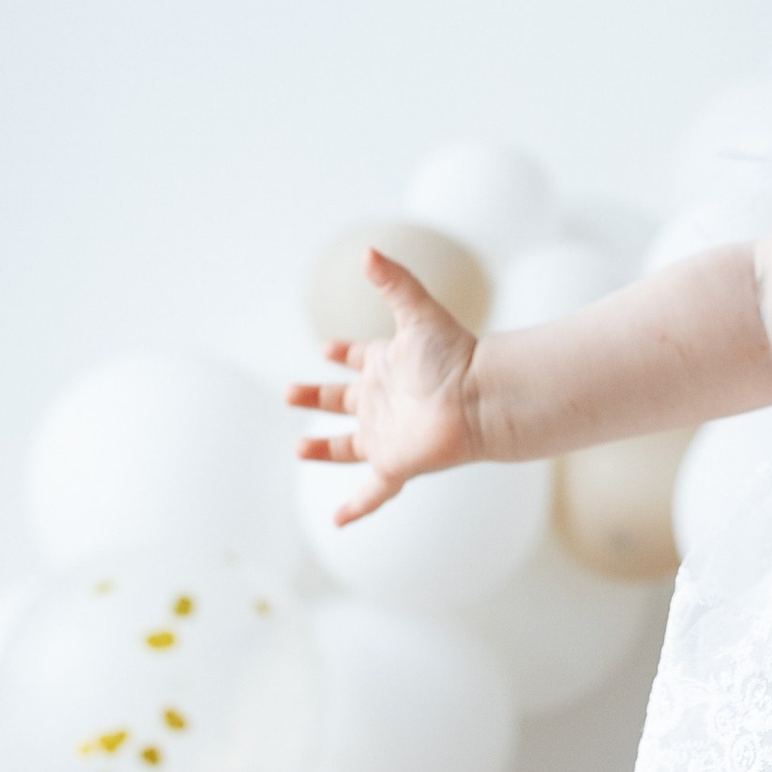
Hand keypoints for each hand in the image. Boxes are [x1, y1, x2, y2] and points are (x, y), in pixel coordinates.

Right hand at [288, 250, 480, 522]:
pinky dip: (355, 507)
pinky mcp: (394, 463)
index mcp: (387, 367)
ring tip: (298, 450)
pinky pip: (371, 492)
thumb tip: (368, 251)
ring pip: (348, 447)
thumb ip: (393, 283)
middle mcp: (384, 402)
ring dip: (323, 450)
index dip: (342, 354)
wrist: (482, 398)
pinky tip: (338, 521)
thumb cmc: (455, 356)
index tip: (326, 349)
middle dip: (315, 399)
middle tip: (289, 393)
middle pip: (342, 403)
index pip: (359, 359)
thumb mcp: (417, 313)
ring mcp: (387, 436)